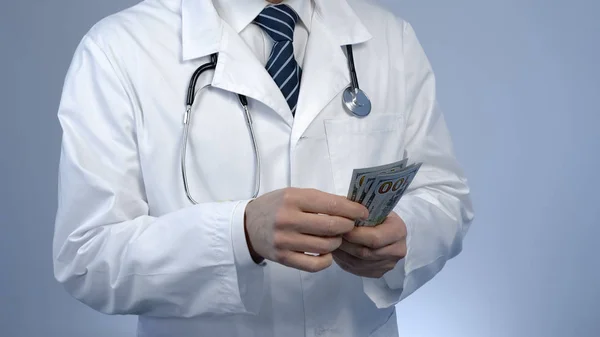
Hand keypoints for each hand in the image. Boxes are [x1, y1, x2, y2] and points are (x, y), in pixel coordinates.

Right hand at [244, 188, 368, 272]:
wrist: (247, 225)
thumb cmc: (275, 206)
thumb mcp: (293, 194)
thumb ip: (319, 200)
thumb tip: (351, 206)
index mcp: (292, 198)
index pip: (331, 204)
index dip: (352, 209)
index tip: (363, 212)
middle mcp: (287, 219)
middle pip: (331, 226)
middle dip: (348, 227)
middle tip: (351, 226)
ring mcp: (284, 240)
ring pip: (325, 246)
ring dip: (337, 243)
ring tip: (336, 238)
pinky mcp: (283, 258)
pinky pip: (314, 265)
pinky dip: (326, 260)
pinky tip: (326, 254)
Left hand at [332, 211, 406, 277]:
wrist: (384, 227)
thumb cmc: (376, 213)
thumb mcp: (371, 206)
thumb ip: (359, 209)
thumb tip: (339, 210)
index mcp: (399, 230)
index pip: (375, 238)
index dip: (355, 235)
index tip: (340, 228)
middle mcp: (397, 250)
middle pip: (365, 252)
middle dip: (345, 244)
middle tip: (331, 235)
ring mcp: (388, 264)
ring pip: (358, 263)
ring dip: (342, 253)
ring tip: (331, 242)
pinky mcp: (378, 273)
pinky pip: (356, 269)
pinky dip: (343, 260)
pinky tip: (337, 250)